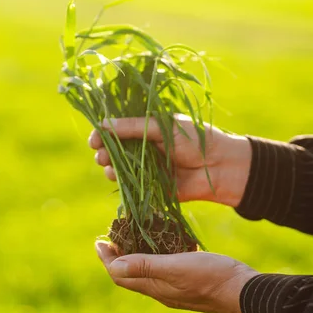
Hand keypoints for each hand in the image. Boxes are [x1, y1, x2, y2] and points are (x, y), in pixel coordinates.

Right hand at [88, 115, 251, 207]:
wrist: (219, 167)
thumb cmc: (196, 140)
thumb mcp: (162, 127)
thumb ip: (133, 127)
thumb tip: (102, 124)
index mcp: (146, 129)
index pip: (116, 130)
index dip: (102, 134)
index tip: (94, 139)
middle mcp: (143, 148)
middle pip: (112, 150)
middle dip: (102, 152)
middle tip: (100, 154)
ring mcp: (145, 169)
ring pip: (117, 169)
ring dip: (109, 168)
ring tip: (109, 166)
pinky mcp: (150, 188)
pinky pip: (129, 186)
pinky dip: (120, 183)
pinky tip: (117, 178)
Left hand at [95, 241, 259, 312]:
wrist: (244, 291)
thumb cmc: (210, 277)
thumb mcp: (175, 267)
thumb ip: (145, 266)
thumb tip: (114, 265)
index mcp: (154, 287)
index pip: (120, 275)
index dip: (107, 259)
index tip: (99, 242)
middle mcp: (161, 290)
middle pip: (131, 273)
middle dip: (119, 256)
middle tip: (114, 236)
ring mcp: (176, 287)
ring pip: (149, 270)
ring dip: (138, 253)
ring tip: (135, 234)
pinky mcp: (189, 280)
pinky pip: (166, 267)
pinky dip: (160, 253)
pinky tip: (167, 239)